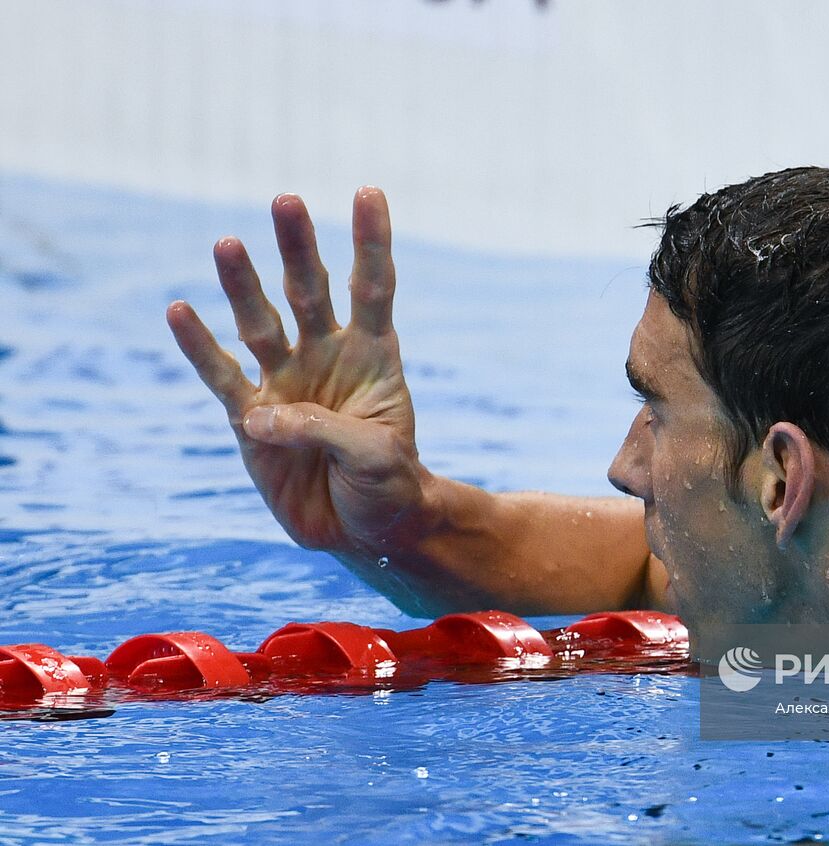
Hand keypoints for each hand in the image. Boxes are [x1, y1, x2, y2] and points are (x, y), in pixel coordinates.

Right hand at [168, 188, 428, 555]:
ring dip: (243, 286)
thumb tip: (260, 414)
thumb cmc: (387, 486)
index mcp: (373, 357)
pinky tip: (179, 310)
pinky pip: (221, 377)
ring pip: (260, 323)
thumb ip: (326, 431)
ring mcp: (287, 383)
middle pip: (310, 291)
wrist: (366, 530)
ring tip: (229, 243)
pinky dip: (199, 346)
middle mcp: (327, 357)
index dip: (371, 242)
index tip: (367, 191)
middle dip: (298, 248)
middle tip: (287, 199)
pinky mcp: (251, 420)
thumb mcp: (376, 458)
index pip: (372, 288)